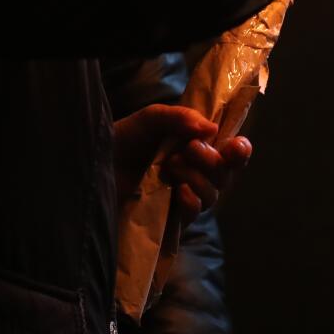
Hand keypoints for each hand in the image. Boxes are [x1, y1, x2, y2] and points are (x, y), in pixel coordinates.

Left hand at [111, 104, 252, 216]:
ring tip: (171, 166)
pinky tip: (179, 191)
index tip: (235, 145)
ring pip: (212, 193)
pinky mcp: (170, 217)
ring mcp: (183, 196)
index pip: (230, 152)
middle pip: (225, 174)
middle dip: (214, 160)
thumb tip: (211, 129)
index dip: (239, 151)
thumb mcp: (149, 119)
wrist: (94, 167)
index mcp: (195, 147)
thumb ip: (179, 117)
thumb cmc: (122, 142)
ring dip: (197, 177)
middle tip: (190, 148)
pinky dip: (191, 200)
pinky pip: (194, 213)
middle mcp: (194, 173)